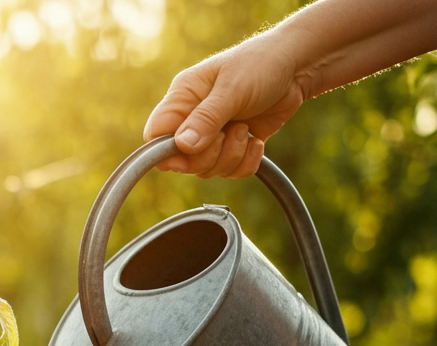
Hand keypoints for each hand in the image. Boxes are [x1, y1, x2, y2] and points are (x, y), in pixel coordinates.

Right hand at [143, 34, 311, 177]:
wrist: (298, 67)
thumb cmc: (262, 65)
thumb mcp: (233, 89)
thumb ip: (206, 118)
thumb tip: (182, 146)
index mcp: (182, 99)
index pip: (156, 136)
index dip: (167, 151)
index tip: (192, 149)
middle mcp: (192, 120)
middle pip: (182, 162)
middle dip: (210, 155)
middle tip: (230, 130)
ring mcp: (211, 136)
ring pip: (207, 171)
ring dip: (231, 156)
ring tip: (246, 128)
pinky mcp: (231, 148)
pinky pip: (229, 173)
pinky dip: (245, 163)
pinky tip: (256, 141)